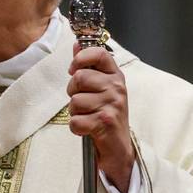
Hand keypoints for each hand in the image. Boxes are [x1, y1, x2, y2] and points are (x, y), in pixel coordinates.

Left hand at [67, 43, 134, 192]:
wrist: (119, 148)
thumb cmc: (107, 115)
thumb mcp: (101, 88)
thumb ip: (89, 67)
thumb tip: (77, 44)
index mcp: (115, 76)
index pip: (99, 53)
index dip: (81, 58)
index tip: (74, 68)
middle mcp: (116, 88)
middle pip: (79, 78)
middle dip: (73, 92)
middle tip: (83, 102)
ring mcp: (112, 105)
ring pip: (75, 101)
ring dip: (75, 113)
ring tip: (88, 117)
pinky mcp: (105, 122)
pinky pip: (75, 120)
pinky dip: (77, 128)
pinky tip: (87, 129)